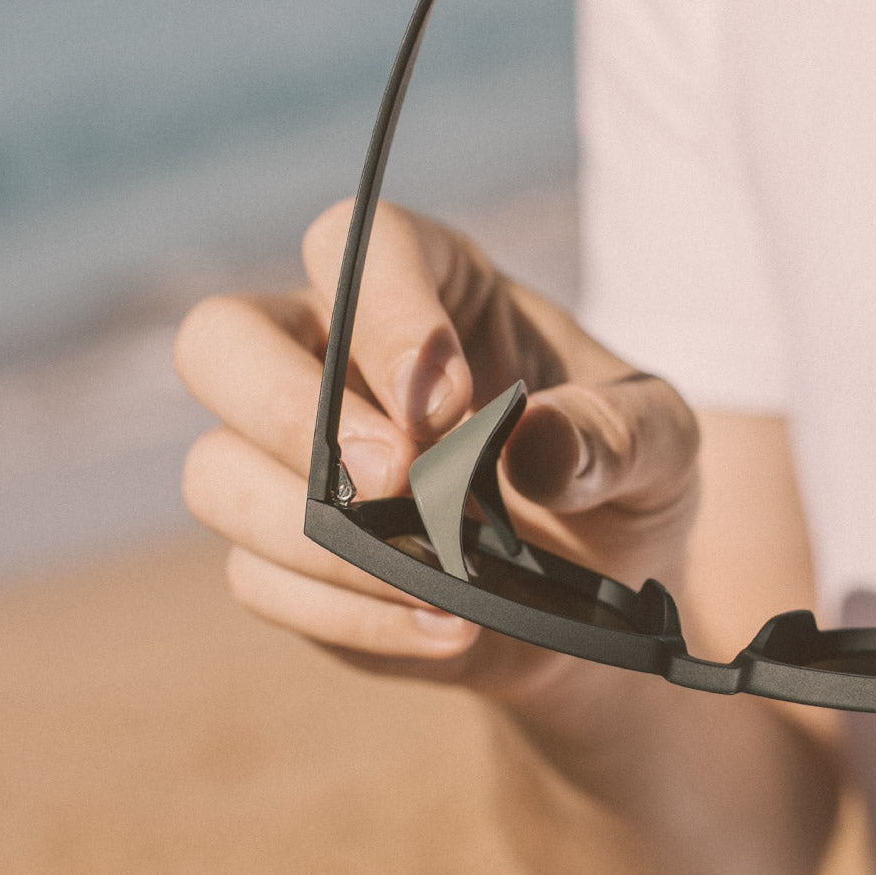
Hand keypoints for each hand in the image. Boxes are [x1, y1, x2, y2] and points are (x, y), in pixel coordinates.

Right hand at [174, 200, 698, 697]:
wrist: (591, 596)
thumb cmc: (615, 482)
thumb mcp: (660, 444)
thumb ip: (614, 433)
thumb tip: (536, 447)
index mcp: (426, 287)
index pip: (356, 245)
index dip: (385, 314)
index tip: (454, 404)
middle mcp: (330, 357)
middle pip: (219, 339)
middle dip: (290, 413)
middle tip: (400, 481)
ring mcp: (287, 460)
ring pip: (215, 473)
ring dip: (321, 539)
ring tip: (444, 584)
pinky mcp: (280, 555)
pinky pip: (257, 579)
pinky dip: (347, 613)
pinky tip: (442, 629)